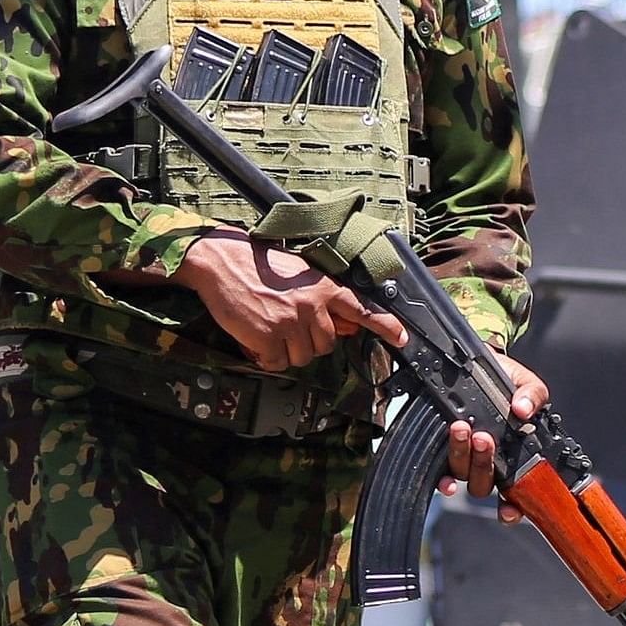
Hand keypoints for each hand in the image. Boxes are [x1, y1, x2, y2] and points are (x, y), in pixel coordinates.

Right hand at [176, 233, 405, 372]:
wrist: (222, 262)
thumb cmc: (260, 265)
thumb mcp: (301, 275)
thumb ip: (324, 300)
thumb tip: (348, 327)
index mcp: (324, 286)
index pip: (363, 309)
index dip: (386, 326)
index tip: (403, 338)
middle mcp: (312, 305)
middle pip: (327, 345)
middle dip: (310, 341)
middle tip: (288, 324)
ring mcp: (290, 323)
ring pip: (303, 357)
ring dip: (287, 350)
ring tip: (270, 326)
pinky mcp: (268, 339)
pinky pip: (277, 364)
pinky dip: (267, 357)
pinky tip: (257, 337)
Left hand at [443, 351, 548, 520]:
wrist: (471, 363)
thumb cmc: (500, 378)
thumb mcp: (523, 382)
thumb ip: (533, 394)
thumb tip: (524, 409)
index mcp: (512, 455)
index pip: (514, 492)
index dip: (512, 508)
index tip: (509, 509)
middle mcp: (486, 463)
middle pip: (484, 483)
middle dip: (484, 464)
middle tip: (483, 438)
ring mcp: (463, 459)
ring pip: (463, 474)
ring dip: (463, 457)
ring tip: (461, 429)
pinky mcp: (440, 452)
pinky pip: (440, 474)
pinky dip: (443, 480)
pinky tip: (445, 477)